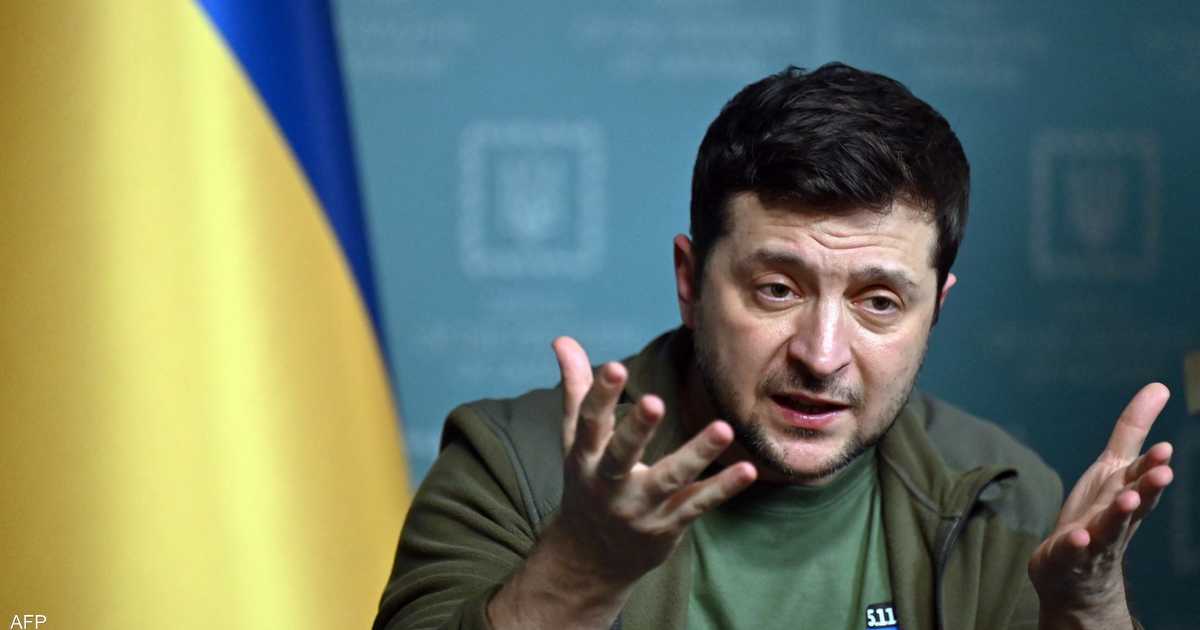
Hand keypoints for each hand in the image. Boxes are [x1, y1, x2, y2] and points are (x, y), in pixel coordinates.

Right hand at [550, 336, 756, 584]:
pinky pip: (697, 505)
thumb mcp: (576, 441)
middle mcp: (609, 484)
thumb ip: (576, 390)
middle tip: (654, 401)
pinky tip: (746, 470)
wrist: (591, 557)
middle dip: (636, 430)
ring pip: (669, 480)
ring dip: (696, 455)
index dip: (599, 395)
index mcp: (585, 458)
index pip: (590, 423)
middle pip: (621, 456)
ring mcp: (640, 507)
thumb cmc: (587, 484)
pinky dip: (722, 489)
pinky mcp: (668, 525)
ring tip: (723, 429)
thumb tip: (562, 339)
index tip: (614, 367)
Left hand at [1029, 383, 1174, 627]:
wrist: (1078, 575)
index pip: (1142, 478)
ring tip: (1127, 499)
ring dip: (1119, 513)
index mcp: (1126, 493)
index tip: (1165, 449)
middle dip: (1148, 488)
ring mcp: (1094, 540)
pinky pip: (1074, 552)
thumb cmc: (1099, 513)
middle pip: (1135, 502)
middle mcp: (1116, 518)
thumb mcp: (1113, 468)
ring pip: (1110, 527)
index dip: (1152, 464)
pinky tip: (1079, 537)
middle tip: (1163, 473)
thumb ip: (1132, 430)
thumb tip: (1160, 387)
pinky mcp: (1068, 557)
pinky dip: (1077, 545)